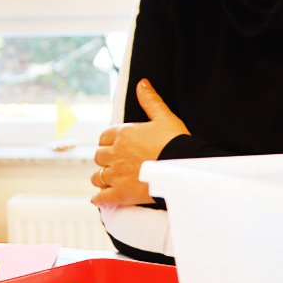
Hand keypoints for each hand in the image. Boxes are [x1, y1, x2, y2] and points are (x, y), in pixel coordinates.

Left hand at [91, 79, 188, 206]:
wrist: (185, 168)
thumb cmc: (177, 141)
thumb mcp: (164, 117)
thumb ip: (150, 100)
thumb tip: (142, 83)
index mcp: (122, 135)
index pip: (104, 137)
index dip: (109, 142)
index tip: (114, 146)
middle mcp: (115, 154)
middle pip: (99, 157)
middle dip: (105, 160)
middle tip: (113, 163)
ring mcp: (116, 175)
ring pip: (97, 176)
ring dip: (100, 178)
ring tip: (106, 180)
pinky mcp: (121, 194)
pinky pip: (102, 197)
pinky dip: (99, 199)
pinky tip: (98, 199)